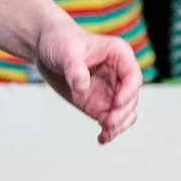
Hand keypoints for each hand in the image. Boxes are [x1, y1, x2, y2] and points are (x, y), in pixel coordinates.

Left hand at [34, 20, 140, 144]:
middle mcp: (119, 74)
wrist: (46, 48)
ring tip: (105, 133)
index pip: (133, 76)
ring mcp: (111, 91)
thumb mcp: (66, 51)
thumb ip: (75, 69)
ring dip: (119, 126)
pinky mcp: (100, 104)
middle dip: (122, 113)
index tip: (116, 104)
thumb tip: (82, 88)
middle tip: (107, 122)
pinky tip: (101, 139)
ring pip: (126, 113)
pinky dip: (110, 131)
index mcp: (119, 55)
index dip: (129, 92)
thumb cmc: (60, 41)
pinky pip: (112, 121)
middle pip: (132, 98)